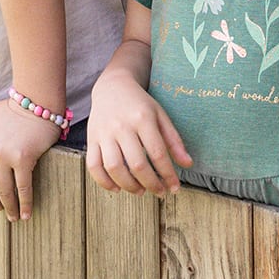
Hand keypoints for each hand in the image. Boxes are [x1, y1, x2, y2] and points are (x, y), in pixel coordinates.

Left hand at [0, 100, 59, 220]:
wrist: (36, 101)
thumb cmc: (12, 108)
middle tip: (0, 209)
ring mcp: (3, 155)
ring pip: (3, 190)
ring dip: (8, 207)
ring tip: (14, 216)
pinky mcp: (22, 159)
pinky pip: (22, 188)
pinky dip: (24, 204)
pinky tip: (26, 213)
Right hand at [85, 66, 191, 196]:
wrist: (112, 87)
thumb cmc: (139, 104)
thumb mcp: (160, 115)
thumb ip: (174, 140)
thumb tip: (187, 164)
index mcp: (142, 118)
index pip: (157, 153)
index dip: (168, 175)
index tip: (175, 187)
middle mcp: (121, 126)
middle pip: (137, 164)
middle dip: (151, 184)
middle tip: (160, 192)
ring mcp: (104, 133)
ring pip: (114, 167)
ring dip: (129, 186)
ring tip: (141, 191)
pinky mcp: (91, 138)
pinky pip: (93, 165)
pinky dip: (104, 182)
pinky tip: (117, 188)